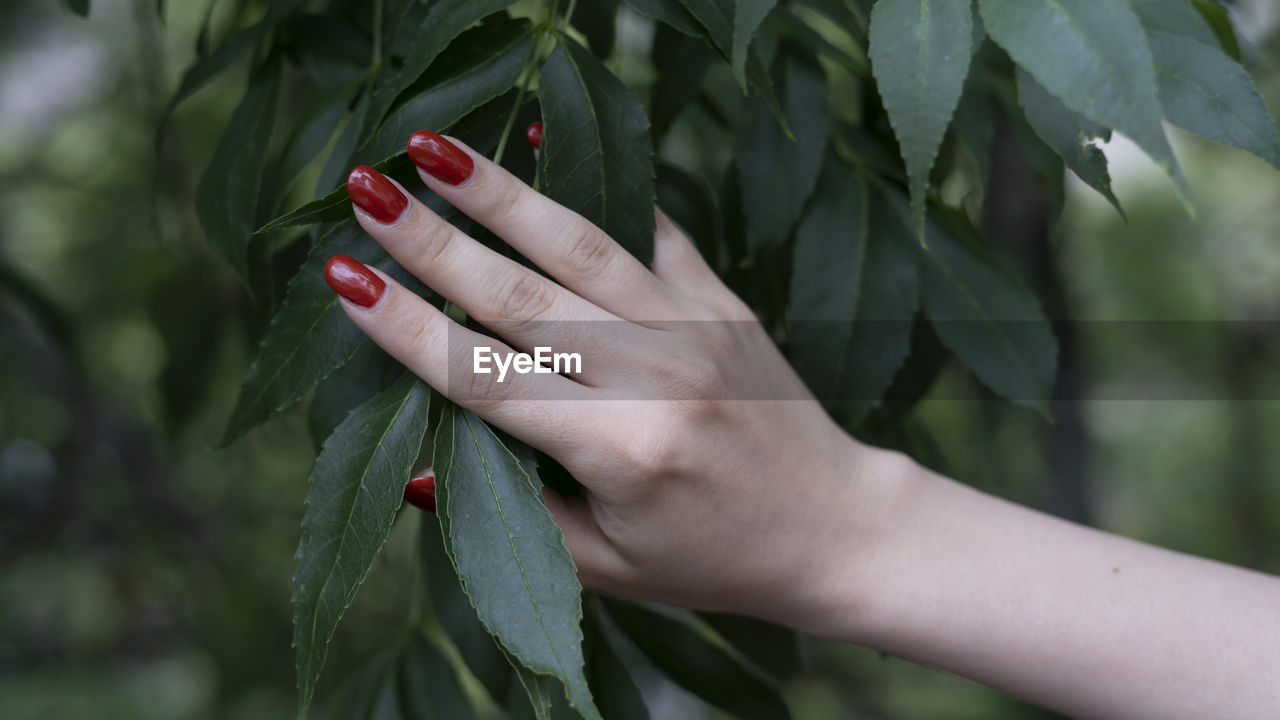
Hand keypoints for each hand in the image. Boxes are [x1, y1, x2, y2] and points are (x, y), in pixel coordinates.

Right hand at [328, 130, 885, 629]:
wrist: (835, 525)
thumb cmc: (712, 559)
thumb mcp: (608, 567)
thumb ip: (515, 514)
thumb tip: (410, 468)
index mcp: (620, 451)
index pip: (486, 380)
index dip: (407, 329)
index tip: (344, 279)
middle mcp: (655, 376)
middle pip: (521, 297)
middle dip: (434, 241)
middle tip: (366, 188)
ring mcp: (693, 327)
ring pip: (580, 245)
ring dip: (502, 192)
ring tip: (435, 144)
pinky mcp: (721, 299)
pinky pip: (649, 229)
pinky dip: (596, 183)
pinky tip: (544, 135)